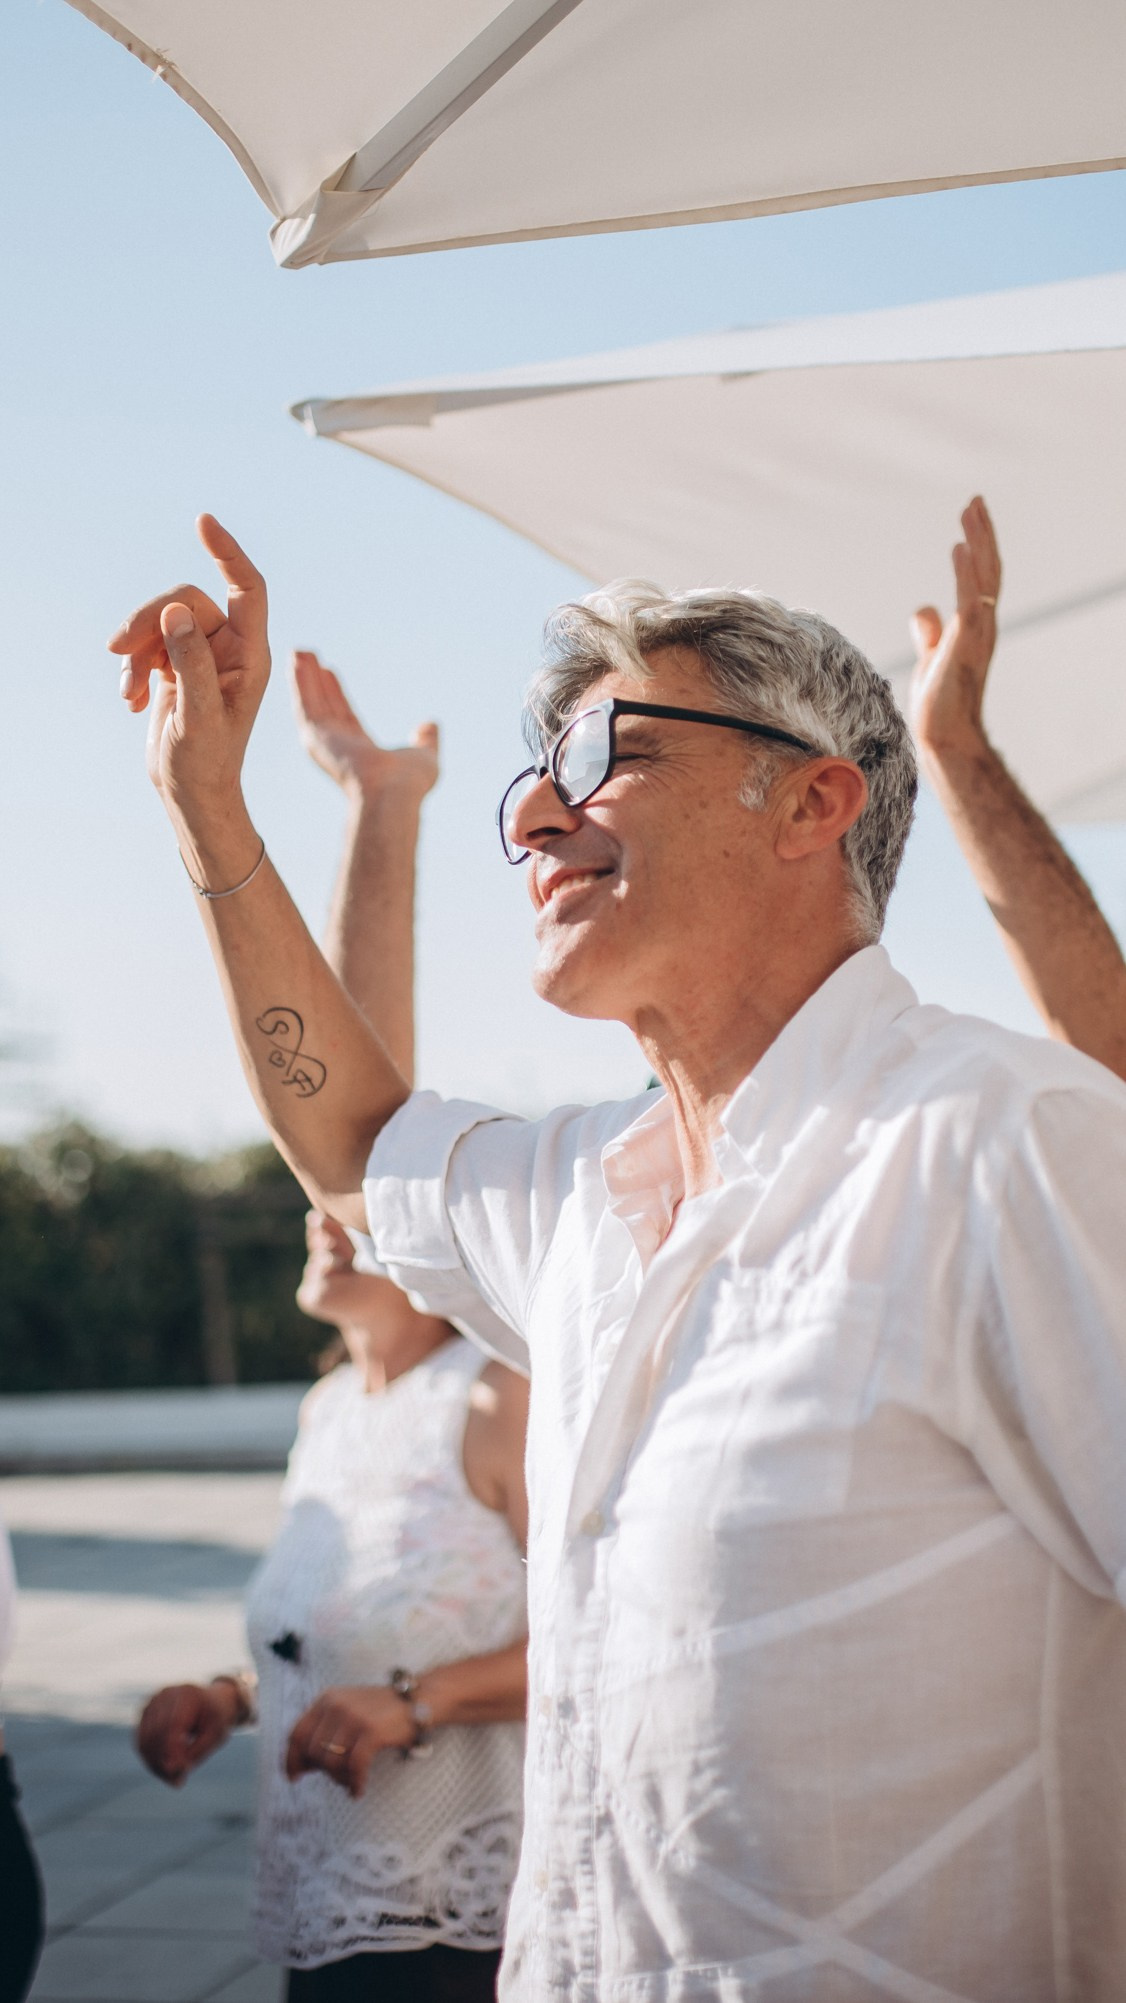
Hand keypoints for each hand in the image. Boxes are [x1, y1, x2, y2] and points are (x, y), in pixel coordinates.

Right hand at [107, 516, 269, 836]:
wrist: (191, 794)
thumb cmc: (205, 762)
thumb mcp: (197, 715)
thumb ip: (190, 662)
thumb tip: (175, 612)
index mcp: (251, 656)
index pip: (247, 588)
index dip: (227, 553)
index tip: (202, 522)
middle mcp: (230, 649)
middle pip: (186, 601)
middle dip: (149, 620)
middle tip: (118, 650)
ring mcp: (202, 655)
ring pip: (162, 620)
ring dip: (135, 648)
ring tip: (126, 689)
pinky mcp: (178, 666)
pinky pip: (148, 642)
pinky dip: (132, 666)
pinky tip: (128, 699)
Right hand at [136, 1681, 236, 1787]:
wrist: (212, 1702)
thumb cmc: (215, 1721)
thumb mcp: (215, 1737)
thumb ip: (195, 1753)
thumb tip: (169, 1770)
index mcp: (188, 1695)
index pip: (173, 1726)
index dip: (173, 1754)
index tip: (180, 1779)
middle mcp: (166, 1694)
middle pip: (157, 1735)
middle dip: (164, 1764)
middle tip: (178, 1782)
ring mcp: (152, 1702)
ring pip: (145, 1742)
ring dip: (156, 1765)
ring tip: (174, 1779)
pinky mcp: (145, 1712)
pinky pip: (141, 1741)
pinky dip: (151, 1760)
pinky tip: (165, 1771)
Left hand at [285, 1684, 415, 1797]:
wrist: (417, 1700)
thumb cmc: (380, 1712)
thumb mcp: (347, 1712)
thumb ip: (324, 1732)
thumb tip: (301, 1766)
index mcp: (326, 1699)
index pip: (297, 1733)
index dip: (291, 1759)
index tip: (293, 1777)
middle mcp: (336, 1705)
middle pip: (313, 1751)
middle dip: (323, 1771)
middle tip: (339, 1779)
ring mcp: (353, 1716)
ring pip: (332, 1761)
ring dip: (339, 1779)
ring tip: (351, 1783)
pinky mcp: (371, 1730)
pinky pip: (354, 1767)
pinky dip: (354, 1783)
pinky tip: (358, 1790)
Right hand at [291, 651, 438, 803]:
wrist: (392, 793)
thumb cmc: (410, 784)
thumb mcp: (424, 756)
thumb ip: (425, 741)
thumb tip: (431, 725)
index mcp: (361, 753)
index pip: (345, 717)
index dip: (336, 694)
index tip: (329, 673)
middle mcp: (339, 747)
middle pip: (324, 707)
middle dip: (315, 683)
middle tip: (305, 657)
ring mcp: (325, 741)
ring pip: (310, 702)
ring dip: (303, 677)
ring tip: (297, 651)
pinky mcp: (315, 735)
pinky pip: (305, 702)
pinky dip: (300, 682)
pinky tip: (297, 661)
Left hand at [909, 496, 1001, 763]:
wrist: (944, 736)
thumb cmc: (939, 705)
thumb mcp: (931, 659)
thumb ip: (930, 633)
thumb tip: (924, 609)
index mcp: (975, 628)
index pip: (980, 579)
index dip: (977, 550)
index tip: (967, 524)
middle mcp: (982, 625)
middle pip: (988, 570)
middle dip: (982, 534)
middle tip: (974, 502)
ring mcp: (977, 633)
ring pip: (984, 577)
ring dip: (979, 542)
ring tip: (970, 511)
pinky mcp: (965, 643)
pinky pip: (970, 600)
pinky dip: (966, 573)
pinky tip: (959, 547)